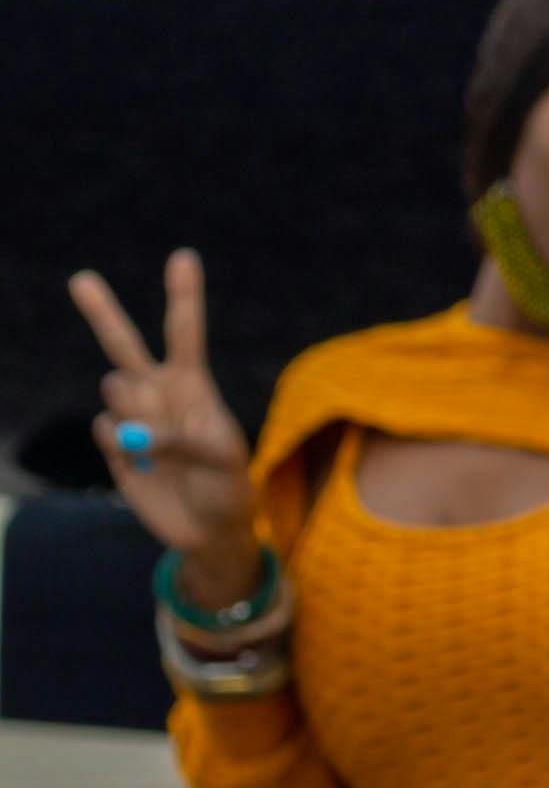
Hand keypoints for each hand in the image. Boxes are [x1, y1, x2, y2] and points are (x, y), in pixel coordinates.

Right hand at [68, 250, 261, 596]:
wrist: (207, 530)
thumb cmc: (229, 489)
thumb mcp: (224, 463)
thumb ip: (184, 442)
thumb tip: (133, 434)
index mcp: (194, 386)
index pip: (185, 333)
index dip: (183, 297)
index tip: (183, 257)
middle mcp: (158, 394)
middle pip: (124, 345)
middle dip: (102, 312)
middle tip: (80, 278)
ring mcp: (133, 418)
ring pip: (115, 389)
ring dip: (137, 413)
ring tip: (160, 445)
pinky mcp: (113, 446)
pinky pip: (105, 430)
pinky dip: (122, 447)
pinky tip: (142, 464)